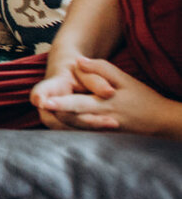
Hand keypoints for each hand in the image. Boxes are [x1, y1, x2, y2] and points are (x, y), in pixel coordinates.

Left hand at [36, 55, 181, 135]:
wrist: (161, 121)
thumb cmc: (143, 98)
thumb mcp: (125, 79)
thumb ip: (101, 69)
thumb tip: (79, 61)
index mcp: (104, 105)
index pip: (79, 105)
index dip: (61, 103)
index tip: (45, 101)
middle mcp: (100, 120)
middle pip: (71, 120)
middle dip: (53, 114)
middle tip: (38, 107)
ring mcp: (101, 131)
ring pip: (73, 129)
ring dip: (57, 122)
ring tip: (42, 112)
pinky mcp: (101, 136)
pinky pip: (80, 133)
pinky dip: (67, 128)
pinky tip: (56, 120)